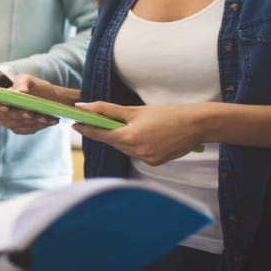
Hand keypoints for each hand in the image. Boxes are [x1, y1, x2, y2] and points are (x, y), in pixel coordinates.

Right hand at [0, 74, 64, 134]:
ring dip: (32, 121)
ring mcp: (10, 121)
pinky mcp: (20, 129)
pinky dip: (38, 125)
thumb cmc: (37, 87)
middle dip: (19, 115)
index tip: (7, 106)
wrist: (51, 98)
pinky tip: (49, 120)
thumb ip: (22, 82)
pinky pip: (27, 130)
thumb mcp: (29, 80)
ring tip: (46, 116)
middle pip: (5, 116)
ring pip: (17, 124)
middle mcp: (1, 110)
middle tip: (31, 112)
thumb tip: (20, 91)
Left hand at [73, 102, 204, 165]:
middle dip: (105, 132)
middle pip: (112, 142)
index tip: (74, 123)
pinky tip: (147, 135)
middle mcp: (136, 152)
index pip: (100, 135)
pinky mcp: (154, 163)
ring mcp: (145, 159)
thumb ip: (107, 110)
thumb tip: (84, 107)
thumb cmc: (167, 113)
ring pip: (124, 148)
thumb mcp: (135, 110)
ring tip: (133, 125)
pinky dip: (136, 144)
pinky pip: (137, 153)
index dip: (85, 129)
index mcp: (129, 137)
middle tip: (100, 120)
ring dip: (122, 138)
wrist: (196, 125)